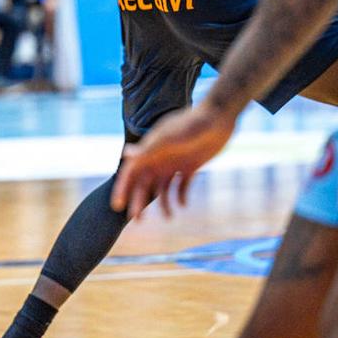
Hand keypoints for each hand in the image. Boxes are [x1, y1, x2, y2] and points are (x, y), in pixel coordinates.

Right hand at [112, 102, 236, 218]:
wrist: (219, 117)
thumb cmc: (191, 124)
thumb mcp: (169, 137)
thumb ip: (148, 148)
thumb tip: (125, 154)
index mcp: (150, 151)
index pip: (130, 173)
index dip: (122, 189)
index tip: (118, 206)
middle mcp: (160, 158)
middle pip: (144, 184)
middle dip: (139, 201)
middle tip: (138, 221)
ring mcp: (175, 162)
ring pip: (163, 187)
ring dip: (163, 203)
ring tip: (169, 218)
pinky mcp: (191, 165)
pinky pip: (182, 185)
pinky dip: (181, 196)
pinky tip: (183, 205)